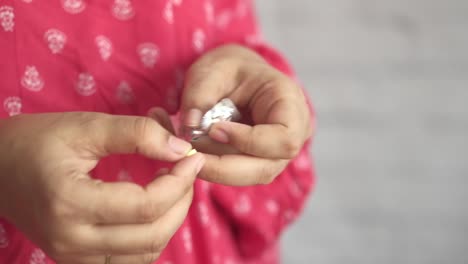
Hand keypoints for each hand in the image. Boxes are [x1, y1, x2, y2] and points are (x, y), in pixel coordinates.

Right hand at [0, 112, 204, 263]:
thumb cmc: (37, 141)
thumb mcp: (87, 127)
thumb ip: (137, 134)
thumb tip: (180, 150)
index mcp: (70, 201)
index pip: (145, 205)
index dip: (179, 181)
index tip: (192, 157)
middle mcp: (72, 239)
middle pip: (151, 235)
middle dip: (181, 202)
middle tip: (186, 172)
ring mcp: (73, 255)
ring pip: (145, 254)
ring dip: (170, 222)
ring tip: (174, 188)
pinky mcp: (76, 258)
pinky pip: (128, 260)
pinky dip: (151, 237)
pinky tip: (155, 210)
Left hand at [179, 44, 311, 185]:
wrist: (234, 76)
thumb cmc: (228, 68)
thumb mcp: (212, 70)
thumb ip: (200, 95)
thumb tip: (190, 125)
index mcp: (290, 101)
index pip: (283, 138)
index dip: (248, 141)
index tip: (214, 130)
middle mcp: (293, 132)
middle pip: (267, 167)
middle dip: (225, 167)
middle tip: (192, 156)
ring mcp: (280, 151)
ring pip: (253, 175)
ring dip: (219, 170)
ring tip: (192, 152)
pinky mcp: (263, 161)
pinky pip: (243, 174)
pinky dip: (218, 168)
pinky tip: (200, 156)